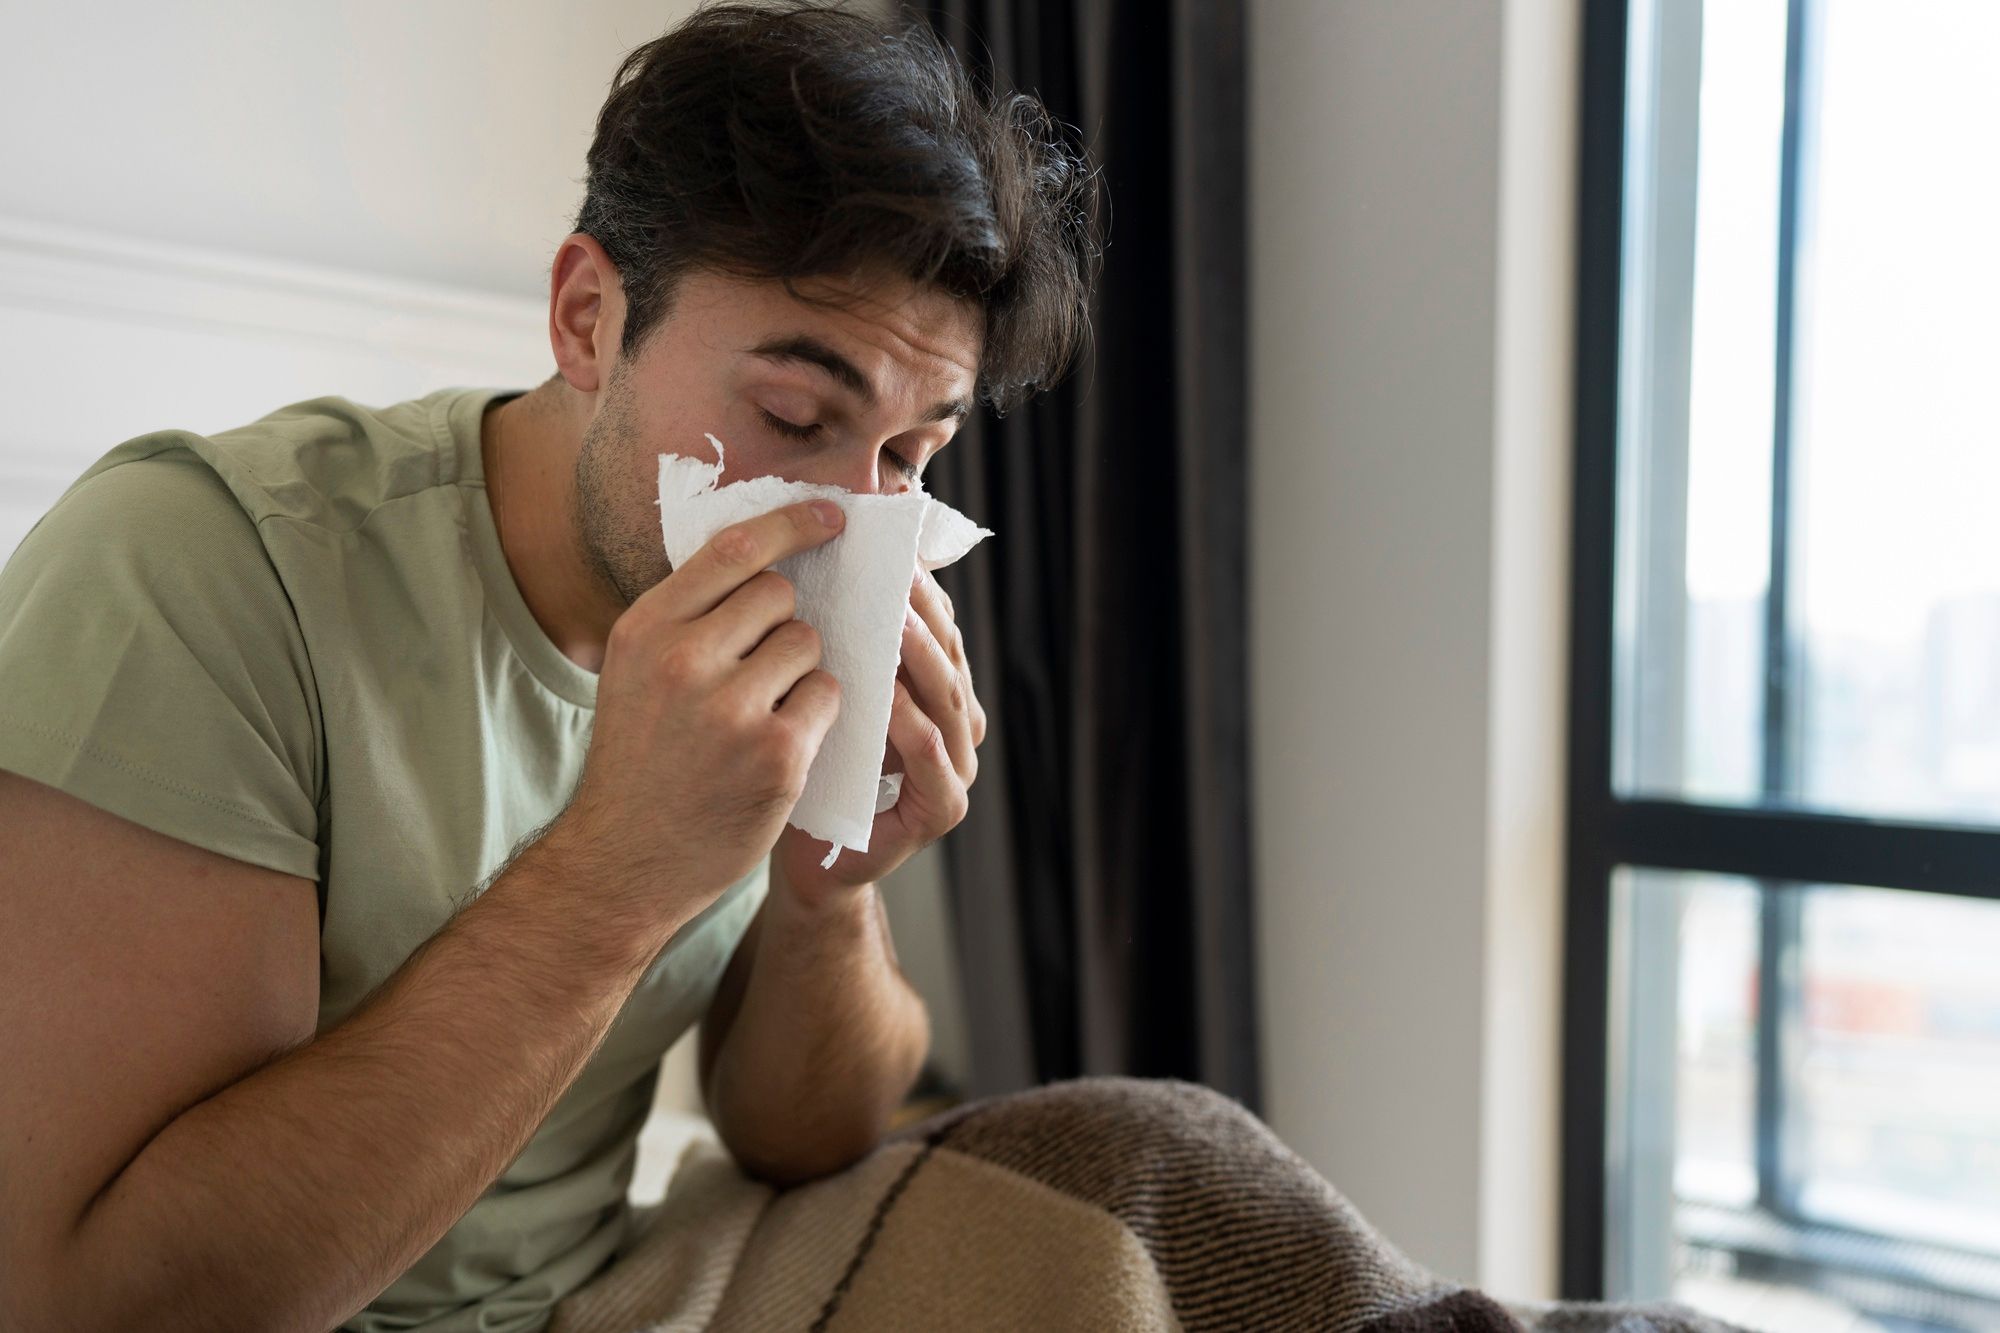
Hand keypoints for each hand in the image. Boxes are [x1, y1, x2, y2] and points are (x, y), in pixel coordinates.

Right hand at [548, 500, 846, 922]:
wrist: (622, 859)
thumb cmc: (640, 759)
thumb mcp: (636, 672)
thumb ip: (689, 616)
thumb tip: (770, 556)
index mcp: (645, 629)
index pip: (734, 548)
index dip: (790, 523)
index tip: (831, 515)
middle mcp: (683, 660)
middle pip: (779, 597)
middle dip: (782, 626)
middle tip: (754, 673)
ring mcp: (731, 708)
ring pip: (808, 646)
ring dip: (800, 673)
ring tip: (759, 715)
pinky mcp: (776, 752)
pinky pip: (828, 695)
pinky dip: (816, 715)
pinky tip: (781, 745)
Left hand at [776, 567, 984, 899]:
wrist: (807, 860)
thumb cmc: (808, 767)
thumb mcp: (823, 693)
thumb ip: (840, 643)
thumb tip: (819, 560)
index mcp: (934, 690)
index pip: (934, 624)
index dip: (915, 585)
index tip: (886, 544)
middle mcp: (956, 724)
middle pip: (947, 654)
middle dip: (921, 610)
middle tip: (892, 570)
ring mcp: (957, 768)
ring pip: (946, 699)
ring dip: (921, 658)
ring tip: (894, 621)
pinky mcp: (943, 809)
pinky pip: (930, 757)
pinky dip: (912, 725)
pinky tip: (889, 698)